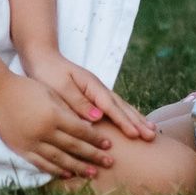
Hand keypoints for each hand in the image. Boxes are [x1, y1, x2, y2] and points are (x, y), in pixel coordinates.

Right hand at [0, 73, 116, 179]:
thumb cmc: (26, 88)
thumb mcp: (51, 93)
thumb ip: (68, 110)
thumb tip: (88, 125)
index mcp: (53, 116)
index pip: (80, 131)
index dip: (95, 139)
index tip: (108, 144)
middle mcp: (44, 132)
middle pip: (74, 147)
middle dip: (93, 156)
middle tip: (109, 162)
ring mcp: (33, 143)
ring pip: (60, 159)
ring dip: (79, 167)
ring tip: (93, 173)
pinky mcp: (22, 150)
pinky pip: (42, 163)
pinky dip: (56, 170)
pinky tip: (68, 174)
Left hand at [21, 50, 156, 139]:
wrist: (42, 58)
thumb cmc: (48, 73)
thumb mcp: (60, 88)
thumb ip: (78, 102)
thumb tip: (98, 117)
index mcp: (91, 86)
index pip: (111, 107)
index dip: (123, 122)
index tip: (135, 134)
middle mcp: (98, 89)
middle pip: (122, 107)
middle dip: (137, 122)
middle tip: (152, 135)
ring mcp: (98, 92)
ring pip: (121, 107)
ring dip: (136, 119)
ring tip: (151, 130)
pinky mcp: (94, 96)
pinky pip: (114, 108)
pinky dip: (126, 116)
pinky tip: (133, 123)